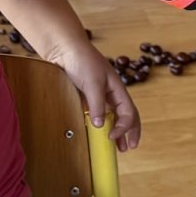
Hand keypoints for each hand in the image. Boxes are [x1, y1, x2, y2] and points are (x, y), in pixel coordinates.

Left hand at [53, 37, 141, 151]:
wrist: (65, 49)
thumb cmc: (82, 60)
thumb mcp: (92, 82)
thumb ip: (97, 104)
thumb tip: (100, 125)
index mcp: (118, 89)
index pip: (129, 112)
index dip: (124, 127)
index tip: (112, 137)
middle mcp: (111, 94)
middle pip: (127, 116)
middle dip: (130, 132)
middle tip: (129, 147)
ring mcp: (100, 96)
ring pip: (113, 117)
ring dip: (117, 131)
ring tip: (118, 147)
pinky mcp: (87, 98)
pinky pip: (98, 115)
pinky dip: (101, 126)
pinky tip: (98, 134)